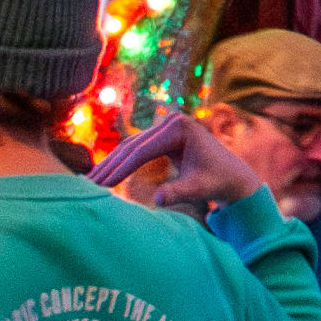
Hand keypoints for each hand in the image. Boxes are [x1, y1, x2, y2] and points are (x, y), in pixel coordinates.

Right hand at [92, 112, 265, 214]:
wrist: (232, 175)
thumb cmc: (217, 182)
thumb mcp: (198, 189)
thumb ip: (178, 192)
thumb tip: (157, 199)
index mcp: (180, 128)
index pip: (143, 151)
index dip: (121, 169)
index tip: (102, 184)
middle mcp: (172, 121)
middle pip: (133, 146)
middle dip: (110, 166)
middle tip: (88, 184)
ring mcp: (167, 126)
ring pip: (131, 146)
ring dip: (111, 164)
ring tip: (91, 181)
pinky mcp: (164, 135)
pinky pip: (137, 149)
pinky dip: (121, 162)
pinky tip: (105, 174)